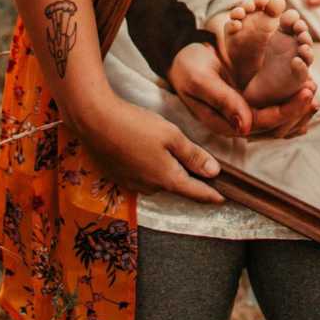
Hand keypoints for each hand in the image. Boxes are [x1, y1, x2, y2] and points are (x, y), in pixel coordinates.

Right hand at [75, 93, 224, 202]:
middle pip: (177, 185)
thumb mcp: (171, 136)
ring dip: (167, 170)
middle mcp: (150, 187)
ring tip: (170, 152)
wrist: (95, 121)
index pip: (196, 192)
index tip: (223, 198)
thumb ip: (193, 155)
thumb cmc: (136, 125)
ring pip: (159, 180)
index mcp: (167, 179)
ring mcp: (132, 183)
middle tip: (200, 165)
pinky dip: (150, 167)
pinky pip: (143, 175)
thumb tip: (214, 172)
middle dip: (188, 178)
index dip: (211, 195)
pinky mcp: (119, 176)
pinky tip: (147, 150)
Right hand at [171, 42, 319, 139]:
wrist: (181, 55)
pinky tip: (305, 94)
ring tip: (313, 89)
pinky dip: (291, 103)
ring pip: (277, 122)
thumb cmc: (188, 66)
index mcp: (224, 122)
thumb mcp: (200, 80)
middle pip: (274, 127)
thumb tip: (244, 127)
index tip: (306, 92)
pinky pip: (273, 109)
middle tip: (314, 88)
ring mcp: (243, 114)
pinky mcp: (248, 102)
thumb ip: (222, 101)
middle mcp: (236, 123)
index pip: (262, 123)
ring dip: (297, 109)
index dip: (287, 110)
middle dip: (297, 110)